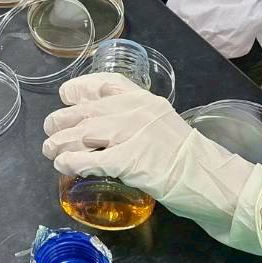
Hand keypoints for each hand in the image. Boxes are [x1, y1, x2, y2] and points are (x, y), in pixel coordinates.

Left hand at [43, 74, 261, 257]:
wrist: (212, 179)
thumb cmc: (190, 159)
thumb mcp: (164, 125)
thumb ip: (138, 121)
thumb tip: (107, 129)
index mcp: (146, 99)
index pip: (106, 83)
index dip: (81, 88)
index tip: (67, 96)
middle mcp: (136, 110)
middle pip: (87, 109)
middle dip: (63, 120)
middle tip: (51, 129)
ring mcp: (131, 133)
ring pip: (82, 133)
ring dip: (60, 142)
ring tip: (49, 150)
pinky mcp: (128, 159)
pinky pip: (89, 158)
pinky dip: (70, 161)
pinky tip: (62, 165)